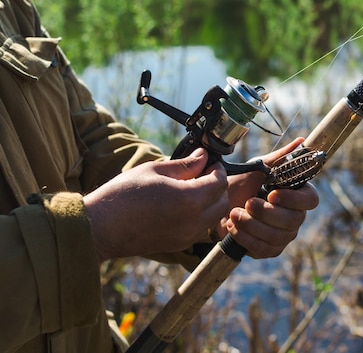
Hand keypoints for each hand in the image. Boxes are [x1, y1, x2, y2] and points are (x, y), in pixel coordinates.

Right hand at [84, 148, 228, 260]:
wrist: (100, 227)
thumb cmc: (123, 194)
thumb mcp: (155, 170)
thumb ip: (185, 165)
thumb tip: (203, 156)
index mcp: (189, 199)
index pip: (220, 182)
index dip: (218, 169)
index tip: (210, 162)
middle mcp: (194, 221)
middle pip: (223, 202)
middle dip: (218, 186)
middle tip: (203, 174)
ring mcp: (187, 236)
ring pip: (214, 217)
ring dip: (211, 202)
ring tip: (191, 189)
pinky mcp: (179, 245)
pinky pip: (201, 229)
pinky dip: (201, 216)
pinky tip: (182, 205)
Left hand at [219, 138, 319, 258]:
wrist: (220, 204)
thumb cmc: (243, 184)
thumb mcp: (259, 167)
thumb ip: (281, 157)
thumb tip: (301, 141)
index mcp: (298, 195)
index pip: (310, 200)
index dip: (294, 199)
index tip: (272, 194)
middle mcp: (295, 216)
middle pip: (292, 221)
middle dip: (266, 213)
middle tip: (247, 203)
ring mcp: (284, 235)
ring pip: (276, 237)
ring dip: (252, 225)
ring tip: (234, 213)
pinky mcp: (270, 249)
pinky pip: (263, 249)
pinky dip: (245, 237)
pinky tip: (233, 226)